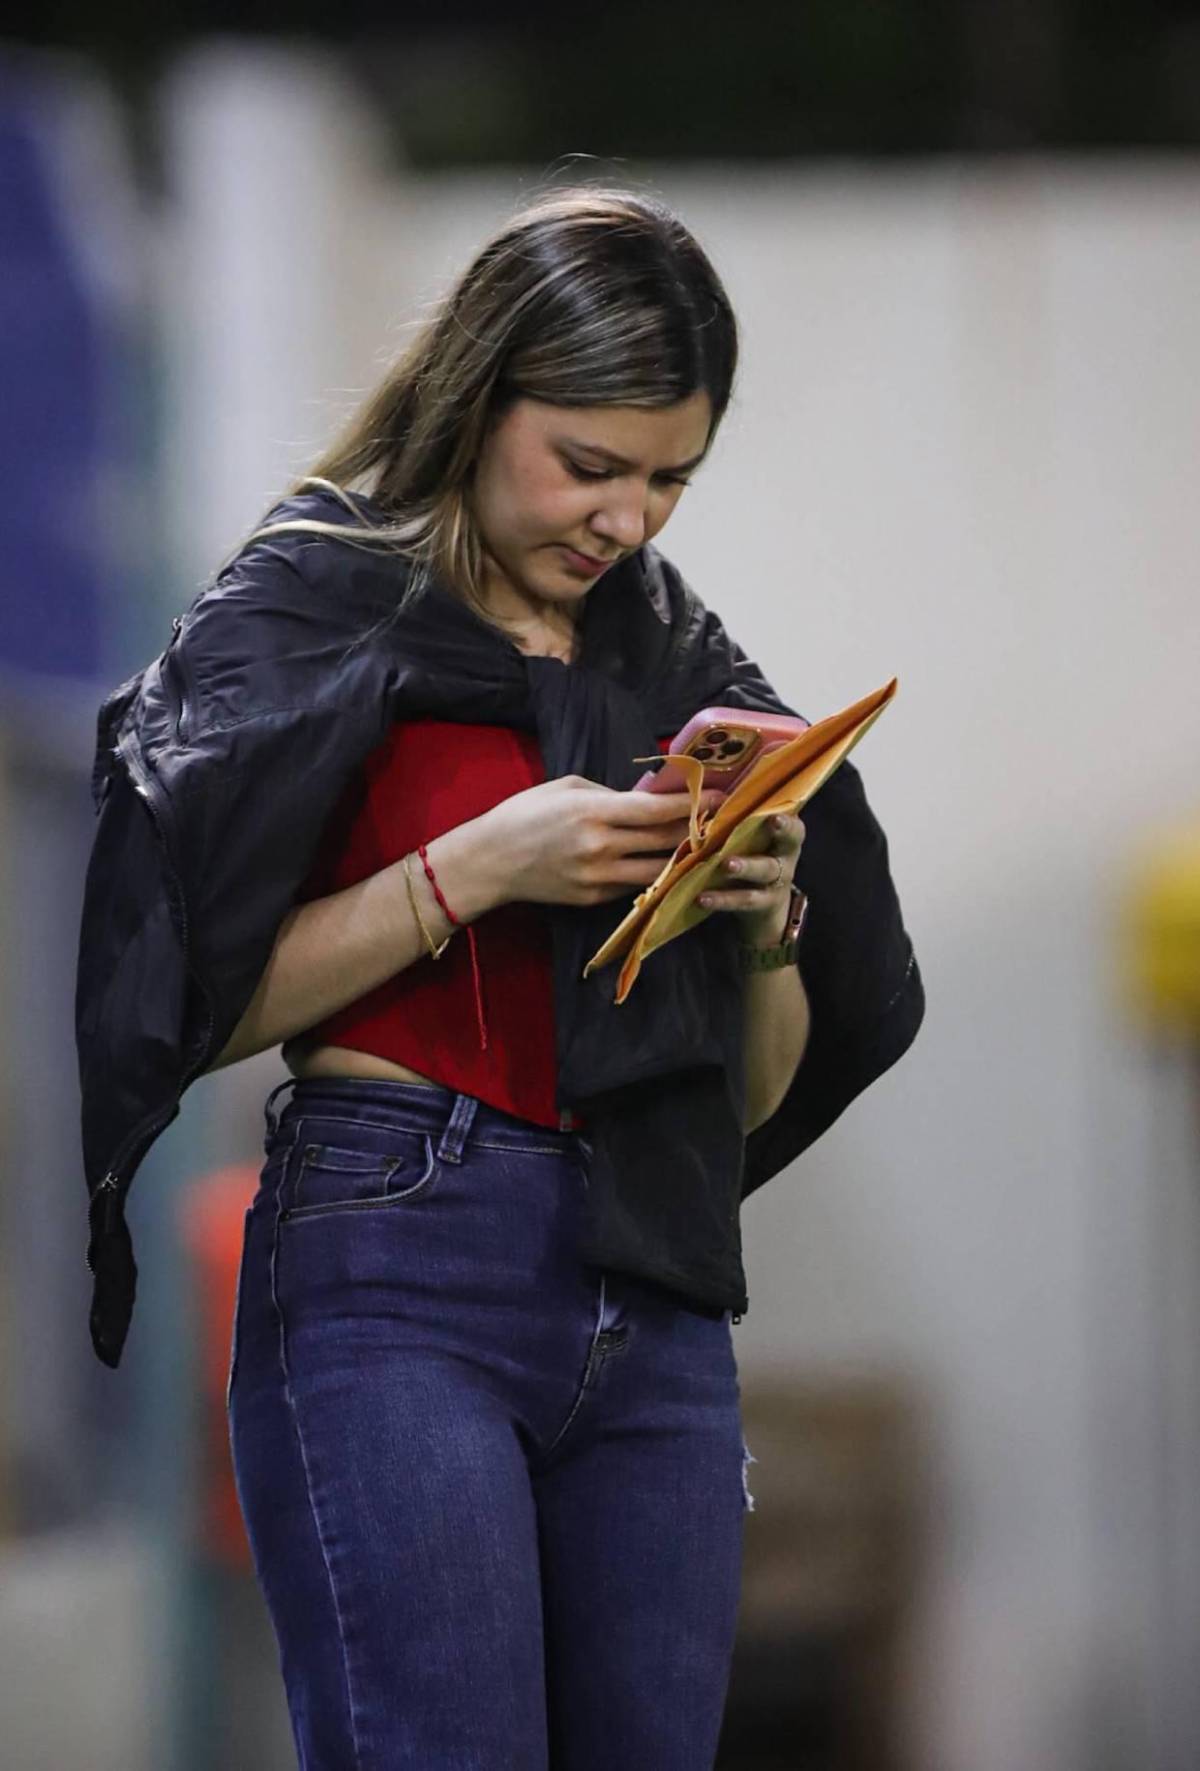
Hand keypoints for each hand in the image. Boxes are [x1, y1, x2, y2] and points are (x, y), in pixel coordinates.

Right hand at [477, 776, 727, 909]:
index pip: (658, 809)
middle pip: (666, 839)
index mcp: (594, 812)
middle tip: (723, 818)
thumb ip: (610, 794)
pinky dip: (654, 873)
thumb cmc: (525, 815)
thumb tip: (648, 798)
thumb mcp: (566, 788)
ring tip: (706, 843)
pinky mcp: (594, 899)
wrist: (490, 861)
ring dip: (685, 856)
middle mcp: (601, 847)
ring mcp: (599, 878)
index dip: (695, 803)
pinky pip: (634, 884)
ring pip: (658, 869)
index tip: (722, 796)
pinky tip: (670, 862)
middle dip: (699, 828)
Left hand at [696, 813, 806, 944]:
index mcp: (785, 840)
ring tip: (725, 865)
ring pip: (763, 873)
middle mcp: (786, 860)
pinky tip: (702, 898)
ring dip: (744, 868)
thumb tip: (709, 799)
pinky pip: (742, 901)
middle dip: (773, 839)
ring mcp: (776, 884)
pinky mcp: (761, 905)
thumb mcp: (752, 840)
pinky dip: (721, 899)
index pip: (794, 828)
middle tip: (765, 826)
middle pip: (784, 846)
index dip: (787, 823)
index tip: (774, 817)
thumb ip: (740, 822)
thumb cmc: (755, 858)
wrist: (765, 906)